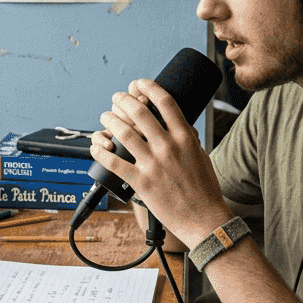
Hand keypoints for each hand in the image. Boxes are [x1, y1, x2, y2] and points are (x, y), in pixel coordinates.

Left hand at [90, 79, 230, 246]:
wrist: (205, 219)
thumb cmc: (205, 190)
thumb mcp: (202, 156)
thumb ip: (190, 140)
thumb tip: (182, 126)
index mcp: (185, 137)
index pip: (166, 102)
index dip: (149, 87)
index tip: (140, 83)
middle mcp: (169, 147)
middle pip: (140, 113)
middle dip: (124, 100)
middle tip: (117, 98)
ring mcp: (154, 164)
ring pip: (124, 133)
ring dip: (110, 120)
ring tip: (105, 116)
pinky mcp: (142, 182)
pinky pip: (115, 162)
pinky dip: (102, 152)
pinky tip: (96, 147)